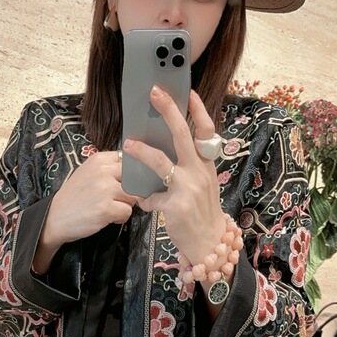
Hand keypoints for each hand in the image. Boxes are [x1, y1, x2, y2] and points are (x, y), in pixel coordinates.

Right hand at [33, 151, 137, 272]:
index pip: (129, 161)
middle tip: (116, 198)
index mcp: (99, 159)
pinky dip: (120, 218)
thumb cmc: (74, 196)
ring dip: (125, 205)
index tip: (122, 183)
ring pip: (134, 196)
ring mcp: (105, 190)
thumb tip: (134, 169)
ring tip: (110, 207)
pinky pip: (127, 212)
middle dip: (130, 191)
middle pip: (135, 179)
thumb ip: (109, 168)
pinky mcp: (106, 208)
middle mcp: (103, 171)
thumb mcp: (89, 172)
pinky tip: (107, 217)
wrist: (55, 217)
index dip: (130, 175)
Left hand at [123, 86, 226, 266]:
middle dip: (168, 111)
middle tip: (155, 93)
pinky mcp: (176, 205)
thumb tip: (162, 149)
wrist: (209, 244)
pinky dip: (146, 200)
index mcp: (206, 165)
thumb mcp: (201, 185)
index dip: (198, 110)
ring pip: (161, 162)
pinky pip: (151, 196)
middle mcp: (200, 172)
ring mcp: (188, 187)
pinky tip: (146, 204)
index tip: (187, 92)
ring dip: (141, 152)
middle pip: (183, 134)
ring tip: (127, 145)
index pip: (206, 131)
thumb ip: (187, 167)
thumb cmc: (201, 212)